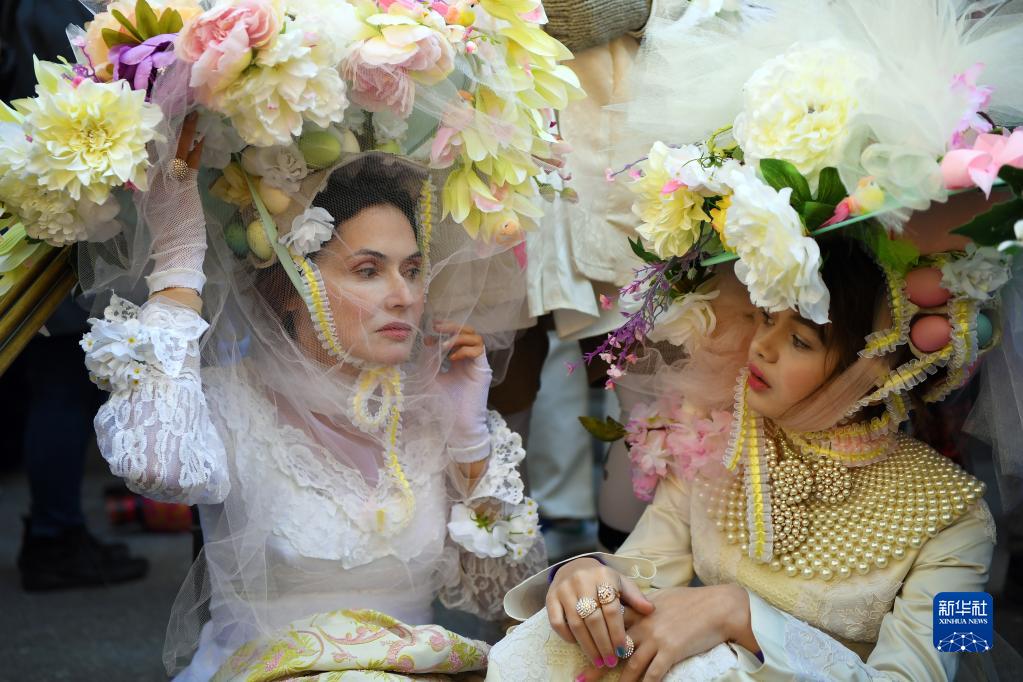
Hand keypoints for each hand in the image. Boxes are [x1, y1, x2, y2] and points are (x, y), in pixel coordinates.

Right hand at [145, 111, 206, 302]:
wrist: (174, 247)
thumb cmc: (165, 231)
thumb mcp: (149, 206)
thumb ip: (145, 187)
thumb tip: (142, 172)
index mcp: (145, 182)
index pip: (146, 151)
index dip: (150, 133)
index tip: (152, 115)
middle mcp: (154, 177)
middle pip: (159, 145)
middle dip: (167, 125)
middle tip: (173, 104)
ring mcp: (170, 180)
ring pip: (176, 150)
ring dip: (185, 132)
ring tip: (191, 114)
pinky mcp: (185, 185)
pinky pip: (190, 163)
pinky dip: (195, 150)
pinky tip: (200, 137)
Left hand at [424, 320, 491, 449]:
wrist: (458, 425)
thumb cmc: (445, 405)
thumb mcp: (432, 378)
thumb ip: (430, 362)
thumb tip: (427, 343)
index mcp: (458, 361)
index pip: (456, 338)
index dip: (443, 332)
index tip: (428, 336)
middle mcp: (470, 360)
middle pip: (467, 332)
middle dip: (452, 327)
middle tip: (437, 327)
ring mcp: (478, 365)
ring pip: (476, 338)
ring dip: (459, 337)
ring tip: (445, 345)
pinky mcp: (483, 371)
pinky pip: (479, 351)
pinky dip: (465, 349)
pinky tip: (453, 358)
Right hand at [547, 558, 654, 669]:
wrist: (574, 565)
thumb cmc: (603, 579)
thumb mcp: (621, 582)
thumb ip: (635, 597)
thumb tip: (650, 610)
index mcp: (603, 576)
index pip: (611, 609)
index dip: (617, 632)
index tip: (622, 650)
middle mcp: (581, 581)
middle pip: (593, 619)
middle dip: (603, 644)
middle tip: (610, 661)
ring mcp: (564, 589)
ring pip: (576, 623)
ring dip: (587, 645)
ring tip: (597, 660)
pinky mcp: (550, 597)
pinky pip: (557, 622)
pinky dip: (567, 636)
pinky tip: (577, 645)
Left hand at [577, 584, 754, 681]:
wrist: (718, 607)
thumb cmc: (693, 601)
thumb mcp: (662, 598)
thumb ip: (644, 607)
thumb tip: (634, 610)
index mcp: (639, 611)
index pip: (609, 623)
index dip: (593, 636)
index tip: (578, 646)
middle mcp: (643, 624)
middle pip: (613, 648)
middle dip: (597, 666)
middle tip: (581, 679)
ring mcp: (656, 638)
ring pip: (630, 665)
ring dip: (619, 681)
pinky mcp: (671, 651)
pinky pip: (653, 674)